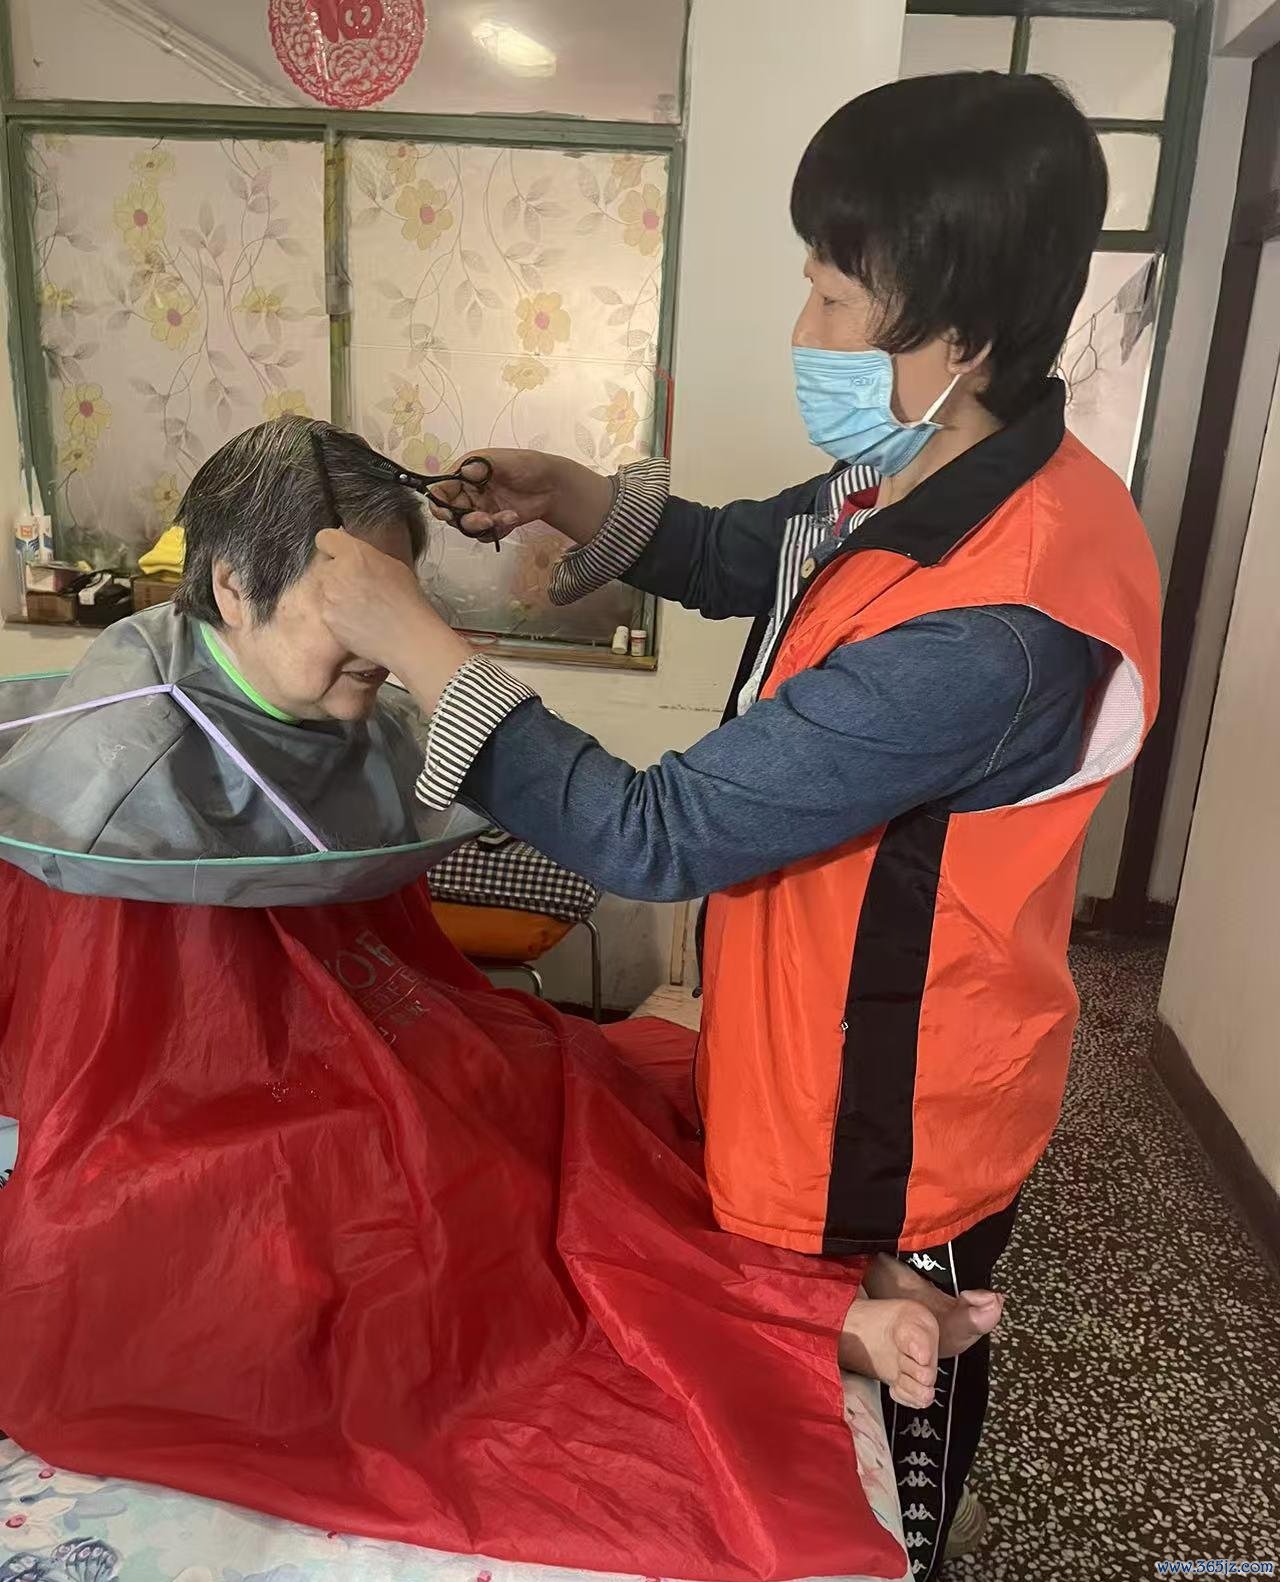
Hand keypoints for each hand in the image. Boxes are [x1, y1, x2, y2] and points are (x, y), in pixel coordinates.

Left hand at [313, 530, 471, 708]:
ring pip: (324, 590)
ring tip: (360, 607)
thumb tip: (354, 555)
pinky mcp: (327, 619)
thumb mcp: (393, 565)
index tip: (340, 556)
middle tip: (357, 587)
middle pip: (324, 566)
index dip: (333, 547)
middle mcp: (336, 572)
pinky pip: (327, 611)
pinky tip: (358, 621)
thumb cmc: (408, 602)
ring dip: (336, 595)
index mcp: (354, 554)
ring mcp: (329, 597)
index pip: (325, 538)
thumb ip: (367, 556)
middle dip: (336, 573)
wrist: (409, 638)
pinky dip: (338, 615)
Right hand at [428, 449, 559, 545]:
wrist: (552, 485)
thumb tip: (464, 470)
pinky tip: (512, 518)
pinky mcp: (493, 523)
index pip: (441, 490)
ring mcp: (480, 509)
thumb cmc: (528, 466)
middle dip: (467, 520)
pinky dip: (496, 531)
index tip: (446, 513)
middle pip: (451, 514)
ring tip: (505, 518)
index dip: (439, 503)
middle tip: (485, 519)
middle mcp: (468, 492)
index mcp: (465, 473)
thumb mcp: (505, 461)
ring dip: (483, 526)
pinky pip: (485, 535)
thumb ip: (483, 466)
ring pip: (468, 527)